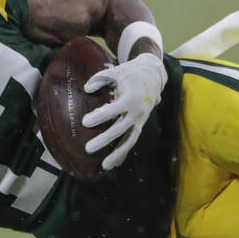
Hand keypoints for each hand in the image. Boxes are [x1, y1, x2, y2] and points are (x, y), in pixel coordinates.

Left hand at [82, 53, 167, 169]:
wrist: (154, 75)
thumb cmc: (130, 73)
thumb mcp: (116, 71)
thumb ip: (100, 79)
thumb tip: (87, 89)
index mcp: (131, 97)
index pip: (114, 110)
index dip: (100, 116)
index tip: (84, 122)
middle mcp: (137, 112)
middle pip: (120, 129)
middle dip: (105, 140)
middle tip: (88, 149)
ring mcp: (140, 120)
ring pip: (130, 140)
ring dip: (118, 154)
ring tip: (104, 166)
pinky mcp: (140, 124)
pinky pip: (132, 140)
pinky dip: (124, 152)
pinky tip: (114, 163)